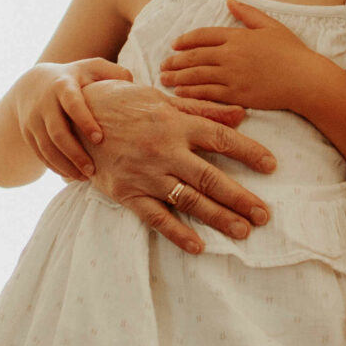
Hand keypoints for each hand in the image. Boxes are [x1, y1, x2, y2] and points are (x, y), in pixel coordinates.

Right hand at [13, 58, 133, 181]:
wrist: (33, 84)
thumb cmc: (75, 77)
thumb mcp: (92, 68)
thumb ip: (114, 72)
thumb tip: (133, 85)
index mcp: (62, 85)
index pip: (72, 104)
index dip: (84, 121)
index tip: (99, 139)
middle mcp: (44, 103)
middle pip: (57, 132)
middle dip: (75, 153)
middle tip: (93, 170)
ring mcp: (33, 120)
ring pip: (47, 148)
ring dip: (65, 165)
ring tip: (86, 177)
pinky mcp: (28, 133)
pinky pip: (40, 154)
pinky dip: (55, 166)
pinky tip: (72, 175)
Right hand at [79, 78, 275, 253]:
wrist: (73, 117)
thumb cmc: (123, 104)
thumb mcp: (162, 99)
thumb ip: (201, 109)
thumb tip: (241, 114)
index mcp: (175, 124)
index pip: (221, 139)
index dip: (249, 153)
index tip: (272, 166)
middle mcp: (164, 150)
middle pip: (211, 177)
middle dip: (241, 198)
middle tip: (264, 215)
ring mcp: (146, 174)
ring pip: (189, 201)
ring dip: (218, 217)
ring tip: (243, 231)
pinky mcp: (127, 193)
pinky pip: (156, 217)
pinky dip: (178, 233)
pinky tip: (199, 246)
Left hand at [158, 0, 334, 114]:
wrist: (305, 79)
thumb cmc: (292, 52)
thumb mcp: (270, 26)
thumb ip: (248, 13)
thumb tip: (228, 1)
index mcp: (237, 36)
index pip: (203, 36)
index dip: (185, 40)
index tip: (175, 45)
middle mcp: (230, 55)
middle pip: (194, 56)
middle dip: (175, 60)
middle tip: (163, 65)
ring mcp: (232, 76)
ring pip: (197, 75)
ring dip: (177, 77)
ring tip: (164, 79)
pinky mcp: (236, 94)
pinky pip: (207, 93)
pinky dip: (191, 92)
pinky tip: (180, 93)